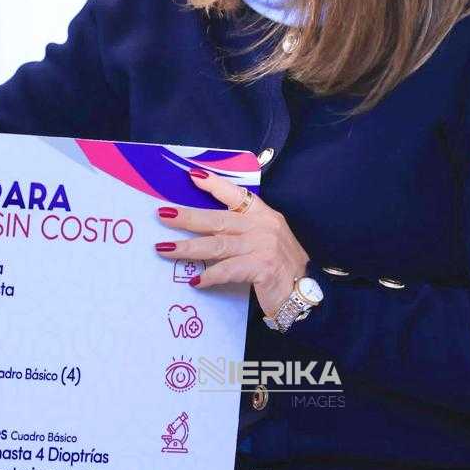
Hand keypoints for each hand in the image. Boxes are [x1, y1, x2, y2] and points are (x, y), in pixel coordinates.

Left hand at [154, 168, 309, 315]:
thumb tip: (203, 228)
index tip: (192, 176)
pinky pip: (228, 270)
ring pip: (217, 245)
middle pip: (217, 220)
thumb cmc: (281, 266)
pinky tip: (195, 280)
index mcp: (263, 215)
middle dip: (187, 217)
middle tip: (162, 214)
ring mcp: (263, 247)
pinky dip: (210, 276)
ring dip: (187, 248)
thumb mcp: (266, 239)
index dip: (214, 184)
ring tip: (164, 249)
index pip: (236, 194)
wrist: (308, 293)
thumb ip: (242, 230)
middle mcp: (263, 227)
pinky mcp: (262, 268)